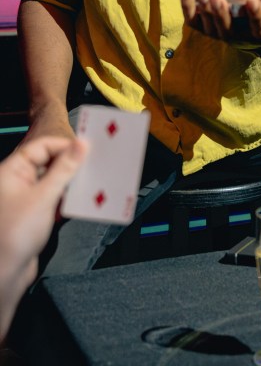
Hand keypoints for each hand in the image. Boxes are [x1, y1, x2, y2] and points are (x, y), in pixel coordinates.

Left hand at [0, 136, 86, 339]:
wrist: (5, 275)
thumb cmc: (13, 237)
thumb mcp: (44, 197)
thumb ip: (64, 168)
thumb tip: (80, 145)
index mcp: (10, 172)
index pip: (41, 146)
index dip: (64, 146)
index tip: (86, 148)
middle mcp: (15, 183)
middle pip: (48, 162)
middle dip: (70, 164)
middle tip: (92, 165)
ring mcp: (24, 199)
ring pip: (52, 180)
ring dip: (70, 183)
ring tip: (88, 185)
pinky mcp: (32, 214)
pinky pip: (53, 198)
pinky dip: (66, 198)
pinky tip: (78, 203)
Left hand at [181, 0, 260, 41]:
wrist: (239, 10)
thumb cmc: (256, 3)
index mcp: (257, 31)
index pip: (257, 27)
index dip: (255, 15)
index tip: (253, 1)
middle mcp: (236, 36)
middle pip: (228, 29)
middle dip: (222, 13)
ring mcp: (217, 33)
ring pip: (209, 25)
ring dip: (204, 7)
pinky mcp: (201, 26)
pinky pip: (192, 19)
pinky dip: (187, 4)